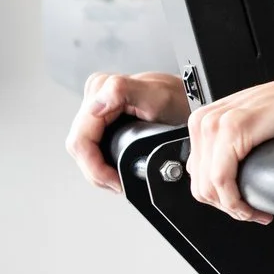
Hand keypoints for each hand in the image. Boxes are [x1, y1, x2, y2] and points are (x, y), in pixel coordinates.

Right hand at [66, 70, 189, 192]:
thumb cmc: (182, 98)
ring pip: (83, 148)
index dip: (95, 168)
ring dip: (97, 168)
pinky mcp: (103, 117)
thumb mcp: (157, 95)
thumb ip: (122, 92)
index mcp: (101, 88)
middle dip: (96, 171)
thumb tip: (94, 106)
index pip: (80, 140)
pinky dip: (100, 161)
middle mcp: (95, 95)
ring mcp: (98, 106)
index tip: (115, 181)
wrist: (194, 99)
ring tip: (116, 180)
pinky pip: (91, 145)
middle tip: (117, 185)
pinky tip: (113, 169)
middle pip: (79, 146)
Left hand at [186, 68, 273, 222]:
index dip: (218, 199)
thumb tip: (226, 177)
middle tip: (251, 213)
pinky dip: (235, 201)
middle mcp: (207, 118)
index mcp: (207, 119)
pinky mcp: (235, 127)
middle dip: (226, 207)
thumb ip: (234, 147)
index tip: (241, 206)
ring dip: (232, 207)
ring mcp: (219, 121)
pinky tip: (253, 206)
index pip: (196, 174)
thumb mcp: (254, 131)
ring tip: (255, 211)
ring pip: (208, 185)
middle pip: (199, 183)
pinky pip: (222, 179)